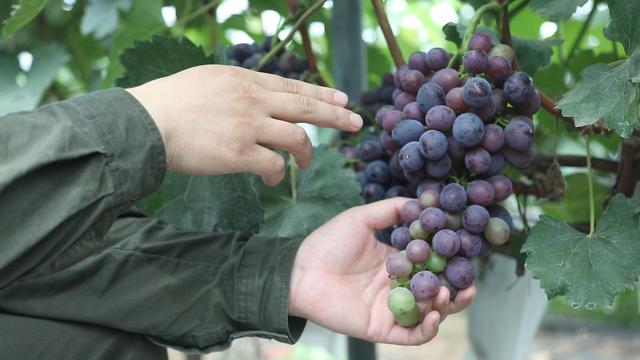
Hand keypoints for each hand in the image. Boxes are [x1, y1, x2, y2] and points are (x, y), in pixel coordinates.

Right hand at [126, 65, 361, 184]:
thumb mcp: (207, 80)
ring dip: (306, 154)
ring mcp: (248, 126)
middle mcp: (252, 100)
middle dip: (336, 116)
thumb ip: (236, 88)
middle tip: (356, 122)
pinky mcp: (240, 154)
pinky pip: (274, 166)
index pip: (292, 87)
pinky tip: (272, 179)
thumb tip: (254, 97)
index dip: (321, 94)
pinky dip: (278, 174)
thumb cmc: (170, 103)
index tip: (342, 99)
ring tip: (305, 164)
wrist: (146, 123)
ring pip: (296, 138)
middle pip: (306, 107)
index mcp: (244, 80)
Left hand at [288, 198, 475, 344]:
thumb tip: (422, 202)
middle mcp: (396, 286)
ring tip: (448, 293)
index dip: (449, 260)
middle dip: (456, 289)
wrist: (299, 271)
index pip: (431, 264)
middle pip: (435, 292)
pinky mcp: (381, 327)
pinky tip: (434, 313)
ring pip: (428, 314)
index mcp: (395, 262)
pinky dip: (427, 328)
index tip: (464, 252)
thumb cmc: (327, 243)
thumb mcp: (361, 219)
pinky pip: (411, 335)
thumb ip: (391, 210)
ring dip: (445, 306)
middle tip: (468, 282)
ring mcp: (390, 308)